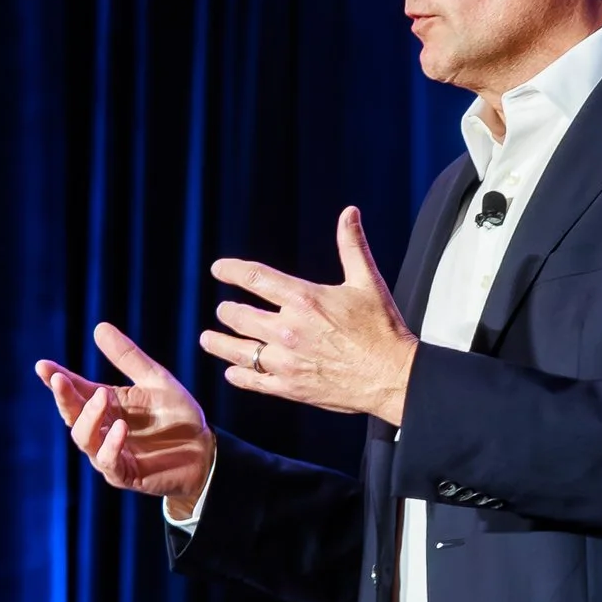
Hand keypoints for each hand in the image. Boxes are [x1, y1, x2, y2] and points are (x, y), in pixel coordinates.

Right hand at [35, 322, 215, 515]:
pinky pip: (108, 462)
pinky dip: (111, 445)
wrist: (205, 449)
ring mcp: (110, 453)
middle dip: (64, 397)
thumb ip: (128, 357)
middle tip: (61, 379)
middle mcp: (102, 429)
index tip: (42, 366)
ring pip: (84, 439)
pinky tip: (119, 428)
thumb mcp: (155, 379)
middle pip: (72, 415)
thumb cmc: (178, 415)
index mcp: (106, 405)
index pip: (74, 391)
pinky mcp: (124, 474)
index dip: (56, 379)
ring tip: (102, 397)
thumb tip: (99, 327)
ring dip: (89, 418)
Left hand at [199, 206, 418, 423]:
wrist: (393, 376)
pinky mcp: (290, 387)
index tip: (218, 269)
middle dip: (227, 310)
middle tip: (224, 310)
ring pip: (237, 350)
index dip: (231, 271)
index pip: (254, 277)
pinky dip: (238, 374)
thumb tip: (349, 213)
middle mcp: (288, 329)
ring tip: (208, 339)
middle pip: (238, 316)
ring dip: (218, 342)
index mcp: (304, 299)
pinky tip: (233, 371)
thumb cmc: (382, 329)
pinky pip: (252, 380)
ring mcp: (286, 361)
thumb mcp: (367, 281)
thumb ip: (352, 246)